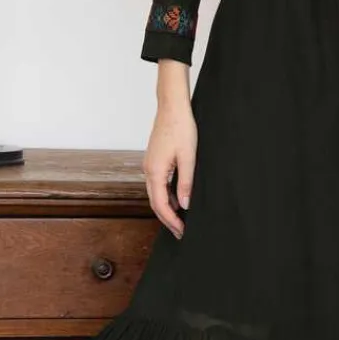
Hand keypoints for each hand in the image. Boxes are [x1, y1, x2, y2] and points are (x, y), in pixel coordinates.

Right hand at [143, 65, 196, 237]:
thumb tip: (185, 205)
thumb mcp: (189, 158)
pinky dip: (167, 195)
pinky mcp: (154, 160)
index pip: (161, 205)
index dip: (171, 221)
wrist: (172, 107)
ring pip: (156, 193)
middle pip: (155, 202)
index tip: (181, 231)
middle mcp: (148, 170)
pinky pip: (158, 183)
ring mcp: (150, 165)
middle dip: (168, 219)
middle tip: (181, 232)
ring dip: (167, 208)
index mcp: (155, 172)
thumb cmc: (181, 128)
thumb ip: (186, 183)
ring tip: (181, 219)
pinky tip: (179, 199)